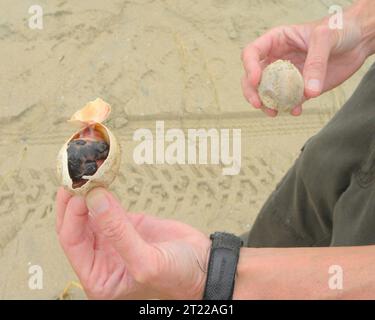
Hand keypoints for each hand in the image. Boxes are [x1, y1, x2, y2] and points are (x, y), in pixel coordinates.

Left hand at [56, 187, 210, 298]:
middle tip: (76, 178)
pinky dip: (104, 193)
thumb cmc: (180, 278)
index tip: (78, 192)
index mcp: (100, 277)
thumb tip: (94, 200)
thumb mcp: (147, 262)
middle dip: (74, 202)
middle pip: (76, 226)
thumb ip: (118, 233)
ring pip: (90, 214)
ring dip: (87, 194)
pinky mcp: (127, 224)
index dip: (72, 216)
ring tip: (85, 175)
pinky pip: (108, 207)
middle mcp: (102, 259)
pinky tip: (100, 181)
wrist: (206, 265)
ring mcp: (114, 240)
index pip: (73, 242)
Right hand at [241, 2, 370, 116]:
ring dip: (267, 104)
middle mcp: (277, 60)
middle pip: (253, 78)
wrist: (358, 42)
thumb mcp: (326, 38)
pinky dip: (289, 108)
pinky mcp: (299, 89)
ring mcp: (286, 76)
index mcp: (276, 41)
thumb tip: (308, 91)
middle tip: (258, 104)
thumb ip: (316, 62)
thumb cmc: (340, 30)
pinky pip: (288, 101)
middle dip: (252, 92)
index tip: (256, 80)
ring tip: (274, 112)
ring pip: (267, 93)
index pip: (252, 53)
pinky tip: (296, 110)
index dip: (249, 67)